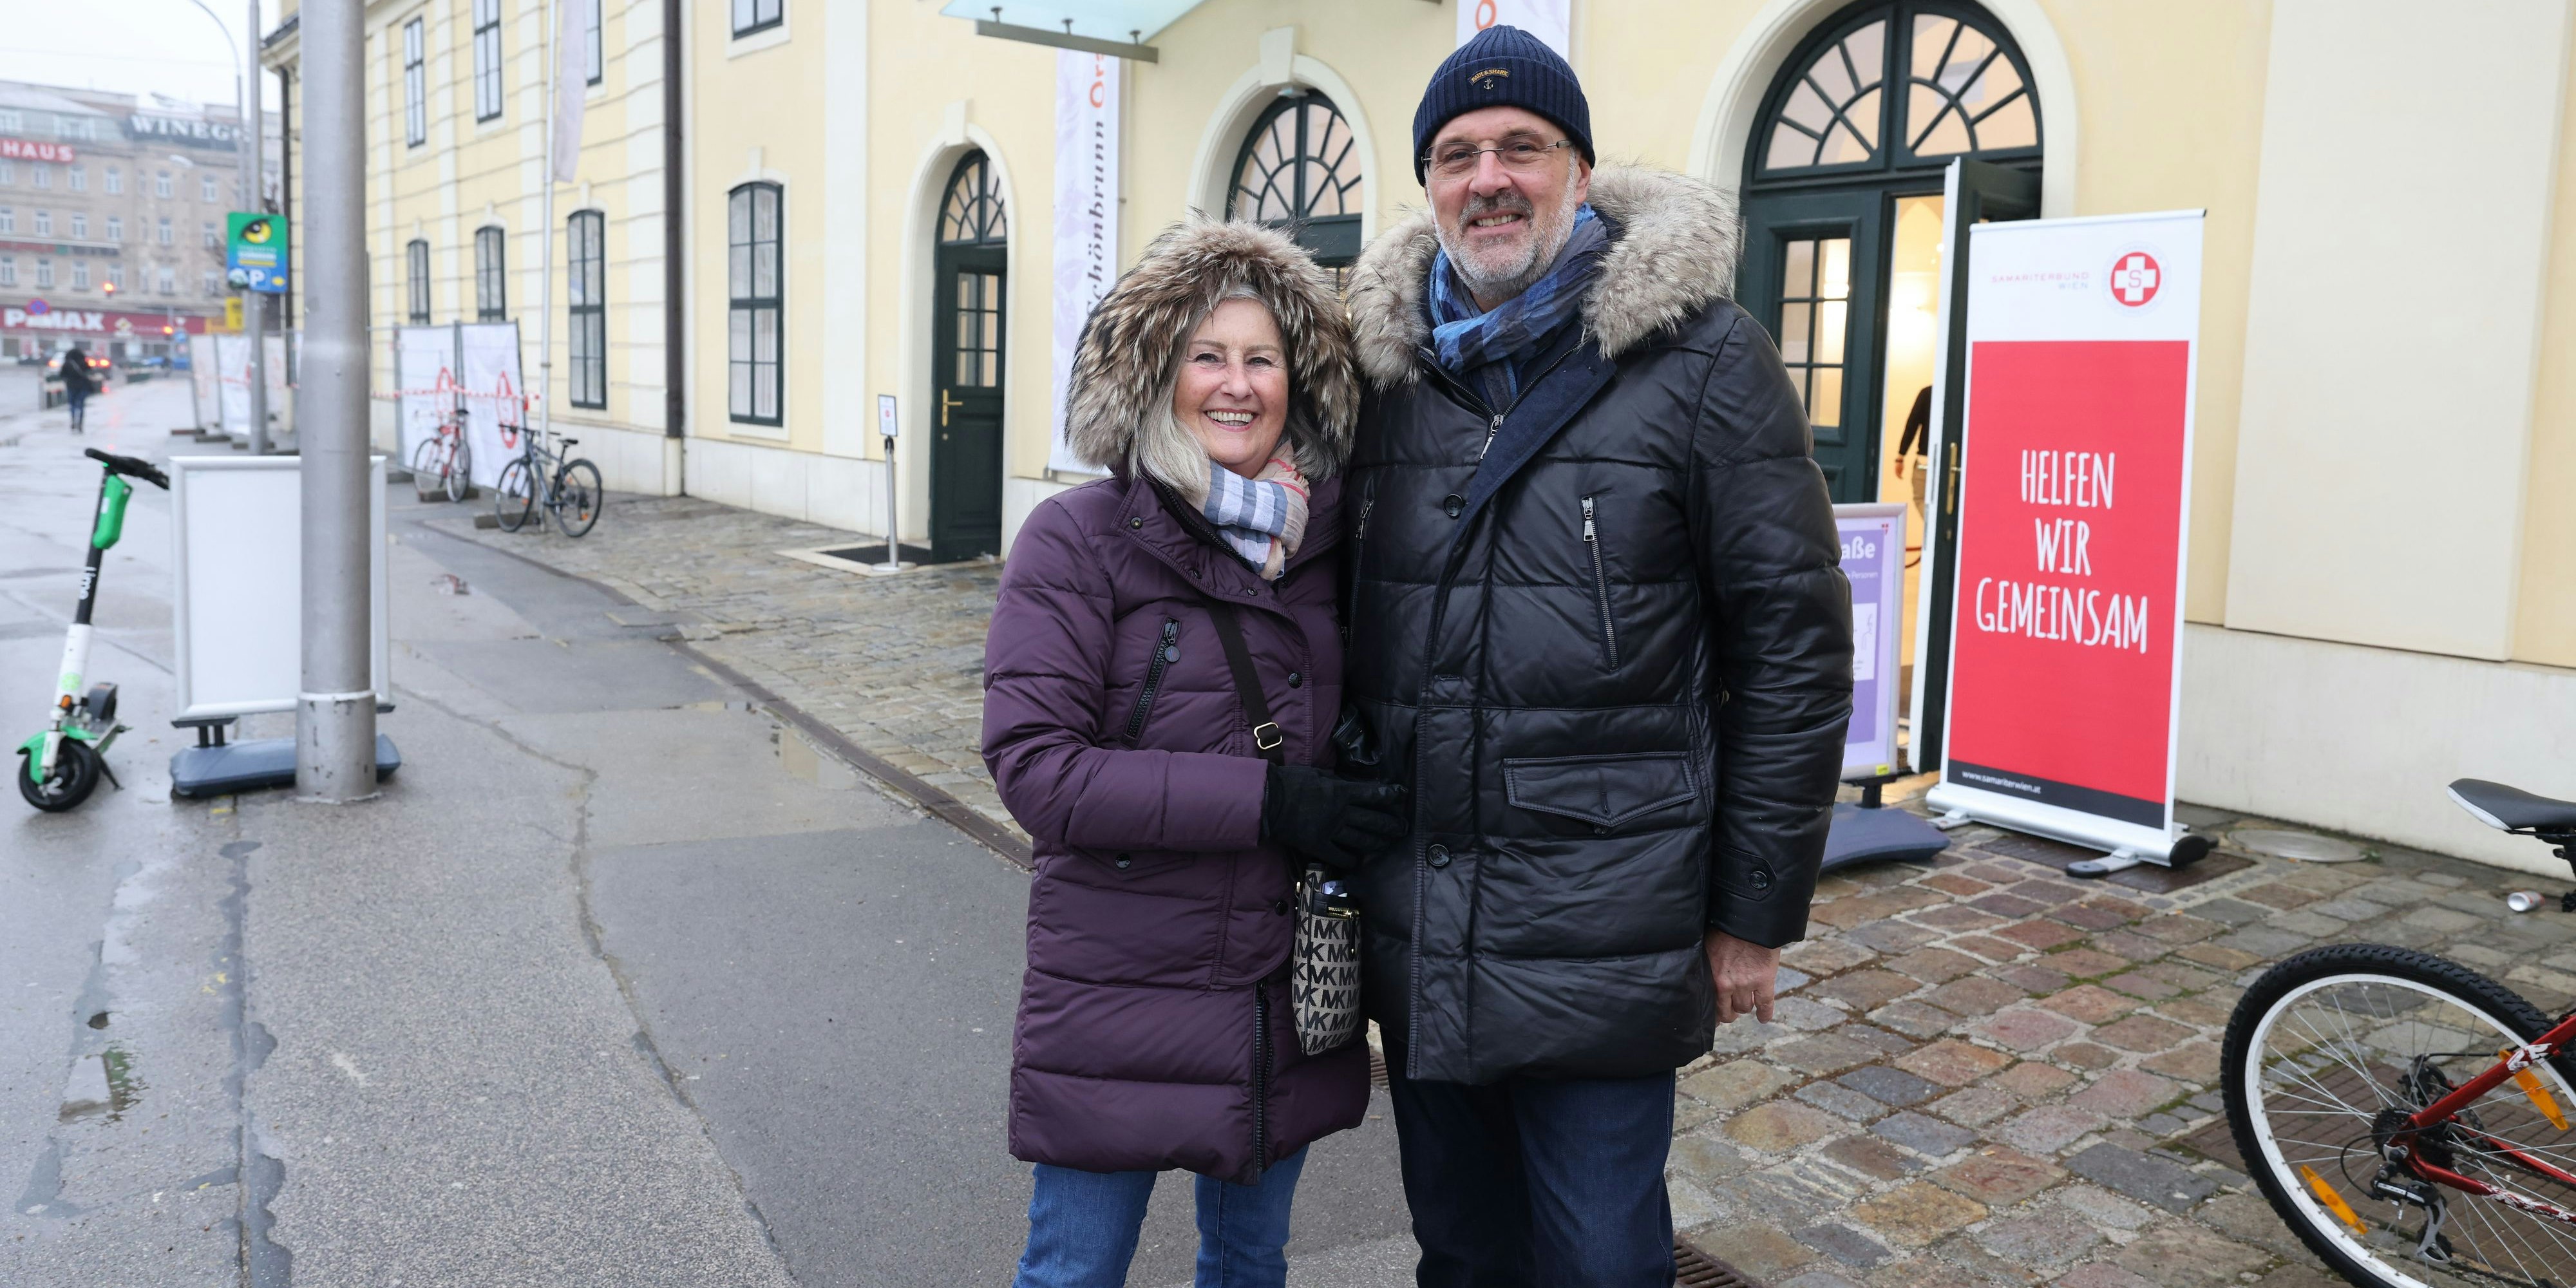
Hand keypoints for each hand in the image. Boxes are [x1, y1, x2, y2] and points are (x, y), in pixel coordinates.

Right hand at [1260, 764, 1406, 870]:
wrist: (1268, 802)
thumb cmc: (1290, 782)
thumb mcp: (1316, 772)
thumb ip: (1336, 779)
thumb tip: (1351, 782)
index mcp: (1341, 792)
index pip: (1373, 794)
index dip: (1390, 794)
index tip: (1401, 794)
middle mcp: (1341, 813)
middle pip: (1373, 821)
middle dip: (1391, 825)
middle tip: (1403, 828)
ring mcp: (1331, 831)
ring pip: (1361, 840)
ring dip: (1377, 843)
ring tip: (1387, 844)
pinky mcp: (1319, 846)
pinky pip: (1340, 856)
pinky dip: (1351, 860)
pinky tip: (1358, 861)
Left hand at [1704, 930, 1780, 1024]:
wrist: (1749, 918)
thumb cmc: (1724, 927)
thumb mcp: (1708, 945)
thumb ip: (1707, 964)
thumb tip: (1702, 972)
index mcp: (1710, 975)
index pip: (1708, 1003)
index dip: (1711, 1012)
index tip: (1712, 1016)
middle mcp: (1726, 984)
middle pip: (1726, 1011)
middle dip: (1729, 1013)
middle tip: (1731, 1011)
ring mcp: (1746, 984)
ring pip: (1744, 1008)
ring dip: (1745, 1008)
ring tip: (1746, 1005)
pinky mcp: (1764, 981)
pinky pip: (1765, 1004)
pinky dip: (1765, 1013)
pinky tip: (1763, 1018)